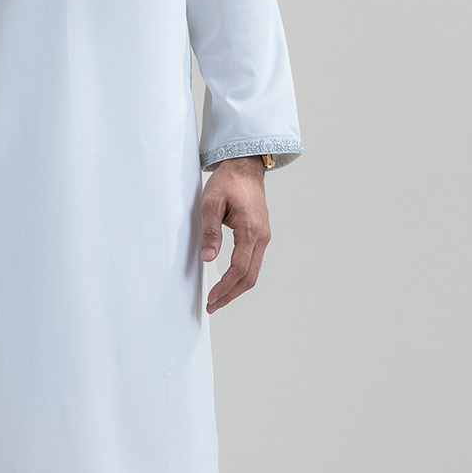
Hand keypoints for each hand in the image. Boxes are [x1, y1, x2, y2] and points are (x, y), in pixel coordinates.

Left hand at [200, 157, 270, 313]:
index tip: (211, 298)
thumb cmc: (229, 182)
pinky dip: (241, 276)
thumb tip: (208, 257)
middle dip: (231, 294)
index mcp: (251, 230)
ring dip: (236, 288)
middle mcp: (262, 236)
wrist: (245, 166)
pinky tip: (228, 282)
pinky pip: (253, 262)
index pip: (239, 268)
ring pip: (253, 272)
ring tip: (218, 298)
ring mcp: (264, 236)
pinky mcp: (260, 235)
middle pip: (250, 277)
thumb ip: (210, 231)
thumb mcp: (211, 203)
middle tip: (213, 305)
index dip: (225, 287)